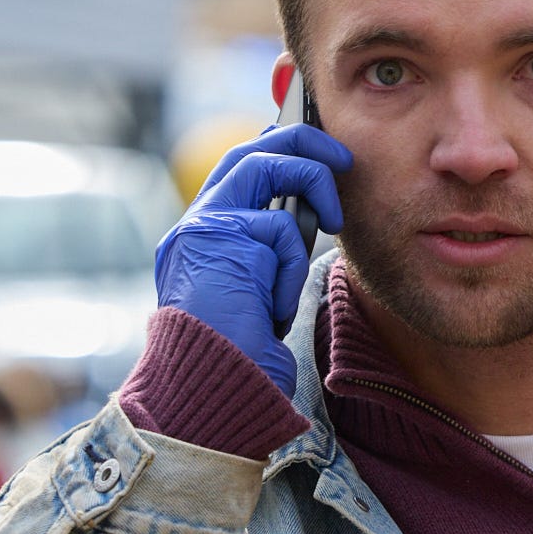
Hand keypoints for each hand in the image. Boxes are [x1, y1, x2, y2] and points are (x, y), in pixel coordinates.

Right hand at [153, 123, 349, 395]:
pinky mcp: (218, 236)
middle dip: (300, 140)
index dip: (276, 151)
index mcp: (198, 242)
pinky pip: (280, 229)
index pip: (237, 172)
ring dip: (312, 186)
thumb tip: (308, 219)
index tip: (313, 150)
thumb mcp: (256, 299)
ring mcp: (201, 228)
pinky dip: (289, 266)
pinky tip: (274, 303)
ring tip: (333, 220)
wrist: (206, 393)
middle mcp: (193, 229)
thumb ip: (267, 257)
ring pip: (269, 167)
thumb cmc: (238, 361)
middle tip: (339, 155)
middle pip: (249, 151)